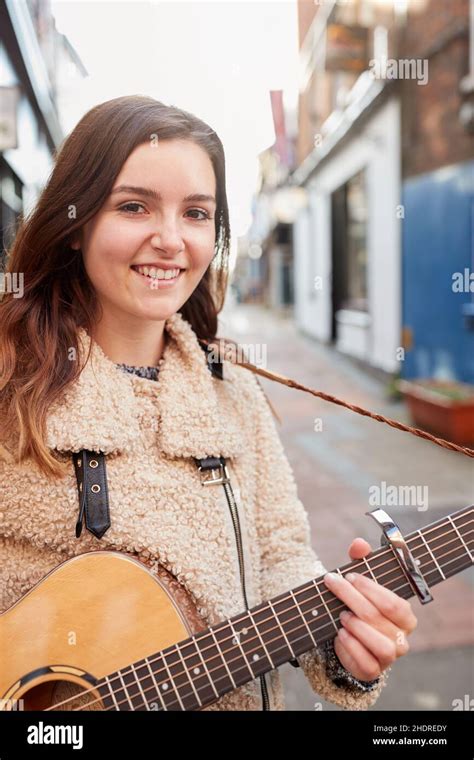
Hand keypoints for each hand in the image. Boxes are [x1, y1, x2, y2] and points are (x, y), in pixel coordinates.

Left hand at [323, 537, 417, 681]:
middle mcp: (402, 638)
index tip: (350, 575)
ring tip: (341, 615)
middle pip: (380, 619)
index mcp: (405, 616)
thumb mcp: (360, 581)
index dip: (371, 589)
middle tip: (334, 584)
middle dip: (353, 599)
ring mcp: (389, 658)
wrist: (349, 638)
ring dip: (358, 627)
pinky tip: (340, 634)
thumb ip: (361, 560)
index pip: (394, 603)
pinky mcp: (372, 671)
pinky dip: (351, 647)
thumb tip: (359, 543)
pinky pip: (366, 664)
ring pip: (381, 646)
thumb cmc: (359, 604)